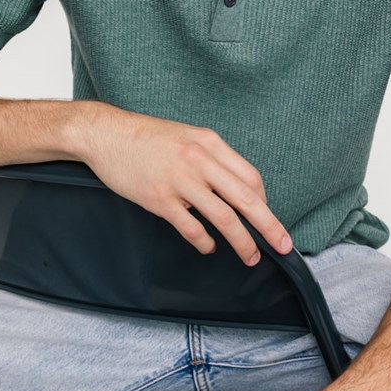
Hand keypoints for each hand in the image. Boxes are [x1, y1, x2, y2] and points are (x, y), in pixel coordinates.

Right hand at [78, 104, 291, 265]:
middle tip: (283, 245)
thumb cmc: (146, 137)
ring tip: (250, 256)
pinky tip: (208, 248)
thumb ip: (210, 157)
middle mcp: (200, 160)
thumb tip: (232, 184)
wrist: (107, 134)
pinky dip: (204, 242)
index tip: (267, 217)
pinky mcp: (160, 199)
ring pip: (224, 217)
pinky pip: (191, 227)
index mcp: (210, 143)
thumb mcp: (186, 136)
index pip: (250, 176)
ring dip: (242, 242)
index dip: (264, 201)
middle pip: (246, 199)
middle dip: (269, 226)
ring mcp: (180, 181)